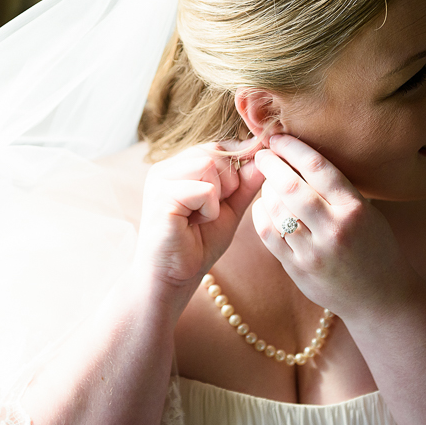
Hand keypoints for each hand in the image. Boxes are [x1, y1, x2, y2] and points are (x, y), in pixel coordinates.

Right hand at [134, 140, 264, 302]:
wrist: (172, 278)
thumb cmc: (197, 245)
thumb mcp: (229, 209)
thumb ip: (245, 182)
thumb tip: (265, 155)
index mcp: (178, 166)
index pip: (218, 146)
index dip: (236, 165)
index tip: (233, 192)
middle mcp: (165, 167)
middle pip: (216, 152)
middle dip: (228, 183)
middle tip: (212, 211)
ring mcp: (160, 179)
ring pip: (210, 166)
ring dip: (217, 197)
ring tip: (201, 217)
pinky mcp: (161, 196)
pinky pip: (204, 189)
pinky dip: (209, 210)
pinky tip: (193, 224)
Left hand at [252, 134, 417, 318]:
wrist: (382, 299)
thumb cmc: (374, 247)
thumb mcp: (366, 212)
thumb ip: (336, 189)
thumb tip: (298, 155)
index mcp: (355, 209)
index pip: (317, 167)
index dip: (292, 147)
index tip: (278, 138)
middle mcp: (335, 229)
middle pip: (291, 187)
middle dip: (271, 165)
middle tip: (262, 154)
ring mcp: (314, 252)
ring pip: (276, 210)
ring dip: (265, 190)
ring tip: (266, 182)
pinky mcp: (298, 270)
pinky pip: (269, 235)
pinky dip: (261, 215)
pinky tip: (262, 207)